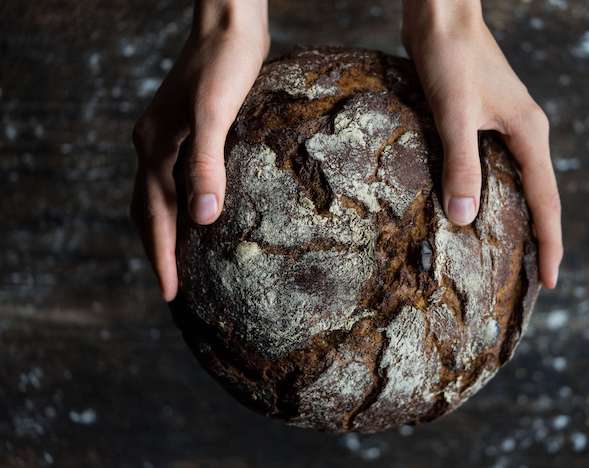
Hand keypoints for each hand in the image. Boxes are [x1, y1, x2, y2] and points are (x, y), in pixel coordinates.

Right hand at [131, 0, 269, 300]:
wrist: (229, 25)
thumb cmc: (225, 65)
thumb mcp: (216, 114)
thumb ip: (206, 163)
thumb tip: (202, 219)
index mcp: (155, 149)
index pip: (154, 217)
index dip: (162, 258)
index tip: (171, 295)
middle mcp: (153, 146)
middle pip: (147, 211)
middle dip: (158, 251)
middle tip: (172, 288)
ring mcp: (167, 138)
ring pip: (158, 197)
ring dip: (166, 231)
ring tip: (180, 261)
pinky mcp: (186, 131)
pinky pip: (174, 179)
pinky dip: (180, 205)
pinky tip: (200, 212)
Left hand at [402, 0, 562, 287]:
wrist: (441, 17)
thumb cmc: (450, 57)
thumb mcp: (454, 114)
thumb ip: (461, 165)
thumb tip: (464, 218)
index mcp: (528, 134)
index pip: (546, 201)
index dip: (549, 244)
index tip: (550, 282)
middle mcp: (524, 133)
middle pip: (538, 196)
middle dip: (538, 238)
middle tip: (532, 279)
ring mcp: (504, 127)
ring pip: (516, 183)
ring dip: (516, 217)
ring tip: (508, 254)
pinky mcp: (483, 121)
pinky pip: (495, 167)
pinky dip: (491, 193)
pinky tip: (476, 207)